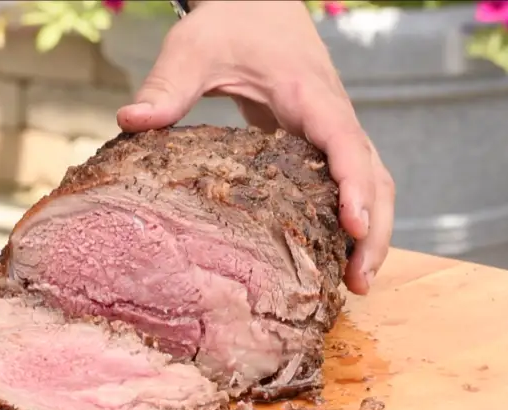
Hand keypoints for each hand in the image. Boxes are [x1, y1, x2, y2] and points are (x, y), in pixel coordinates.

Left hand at [115, 0, 393, 295]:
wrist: (255, 2)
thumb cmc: (229, 23)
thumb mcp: (193, 48)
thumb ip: (167, 86)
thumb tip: (131, 121)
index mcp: (308, 94)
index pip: (344, 142)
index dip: (355, 186)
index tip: (354, 227)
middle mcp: (331, 115)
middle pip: (375, 174)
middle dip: (376, 228)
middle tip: (358, 283)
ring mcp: (330, 130)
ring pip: (372, 180)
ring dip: (373, 230)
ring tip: (355, 284)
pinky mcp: (320, 141)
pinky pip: (349, 182)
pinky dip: (353, 219)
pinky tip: (333, 256)